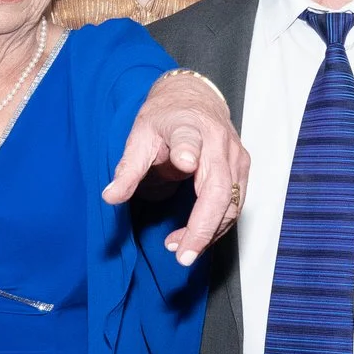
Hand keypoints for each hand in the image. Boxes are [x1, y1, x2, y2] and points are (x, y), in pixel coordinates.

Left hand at [103, 71, 249, 263]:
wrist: (194, 99)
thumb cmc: (166, 117)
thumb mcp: (140, 136)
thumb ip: (128, 168)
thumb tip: (110, 197)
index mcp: (189, 126)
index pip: (189, 139)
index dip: (188, 151)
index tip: (183, 162)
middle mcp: (219, 142)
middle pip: (218, 188)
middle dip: (202, 226)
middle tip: (183, 254)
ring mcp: (236, 157)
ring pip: (231, 204)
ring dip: (208, 233)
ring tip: (180, 250)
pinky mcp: (242, 170)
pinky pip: (235, 206)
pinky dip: (215, 227)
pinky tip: (193, 238)